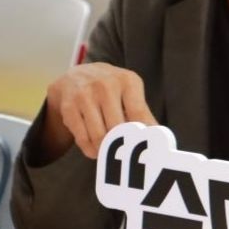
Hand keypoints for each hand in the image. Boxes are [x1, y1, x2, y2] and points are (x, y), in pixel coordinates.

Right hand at [41, 62, 156, 160]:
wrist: (77, 75)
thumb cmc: (111, 88)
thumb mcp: (130, 92)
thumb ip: (143, 113)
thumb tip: (159, 137)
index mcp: (127, 81)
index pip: (138, 114)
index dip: (141, 135)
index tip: (144, 149)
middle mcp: (105, 85)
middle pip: (117, 128)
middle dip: (121, 144)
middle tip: (124, 153)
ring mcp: (85, 95)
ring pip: (99, 135)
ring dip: (105, 150)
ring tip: (109, 152)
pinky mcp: (69, 107)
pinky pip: (83, 138)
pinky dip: (90, 149)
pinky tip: (95, 149)